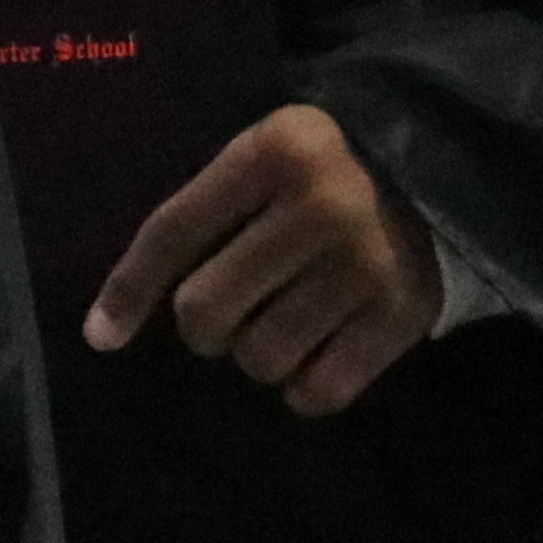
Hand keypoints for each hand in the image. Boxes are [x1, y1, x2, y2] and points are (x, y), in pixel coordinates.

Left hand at [86, 101, 441, 412]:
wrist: (442, 167)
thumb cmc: (323, 169)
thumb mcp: (261, 158)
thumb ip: (198, 218)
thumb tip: (108, 325)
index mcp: (272, 153)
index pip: (174, 231)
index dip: (130, 289)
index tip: (101, 336)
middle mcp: (320, 206)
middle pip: (207, 310)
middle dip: (205, 327)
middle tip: (229, 314)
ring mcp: (367, 263)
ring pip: (260, 357)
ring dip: (257, 357)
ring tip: (281, 326)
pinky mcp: (404, 313)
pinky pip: (321, 389)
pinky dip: (305, 389)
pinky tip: (316, 357)